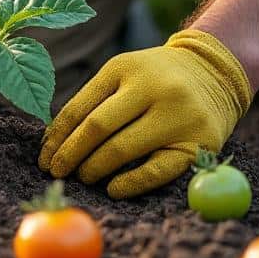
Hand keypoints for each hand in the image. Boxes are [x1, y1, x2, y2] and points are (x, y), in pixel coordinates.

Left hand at [38, 30, 252, 198]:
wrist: (214, 70)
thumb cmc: (155, 77)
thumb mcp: (124, 72)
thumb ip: (92, 100)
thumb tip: (52, 142)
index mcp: (125, 67)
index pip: (80, 108)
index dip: (57, 137)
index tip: (44, 158)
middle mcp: (153, 88)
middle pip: (98, 127)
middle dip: (71, 155)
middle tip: (58, 172)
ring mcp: (177, 115)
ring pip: (123, 149)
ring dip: (95, 169)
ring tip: (83, 177)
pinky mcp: (197, 142)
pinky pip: (158, 169)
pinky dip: (131, 183)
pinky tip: (113, 189)